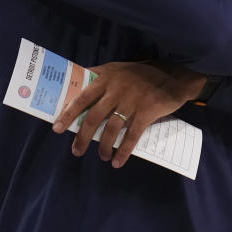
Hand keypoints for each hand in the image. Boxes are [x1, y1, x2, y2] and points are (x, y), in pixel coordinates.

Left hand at [52, 61, 206, 168]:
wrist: (174, 76)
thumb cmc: (142, 74)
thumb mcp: (119, 69)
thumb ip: (100, 78)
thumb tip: (76, 91)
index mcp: (107, 78)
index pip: (82, 97)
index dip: (68, 114)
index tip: (57, 129)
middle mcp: (117, 89)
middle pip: (94, 117)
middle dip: (83, 137)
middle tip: (76, 150)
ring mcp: (132, 100)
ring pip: (111, 129)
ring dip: (103, 146)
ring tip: (101, 157)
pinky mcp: (147, 112)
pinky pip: (132, 136)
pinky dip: (123, 151)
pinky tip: (118, 162)